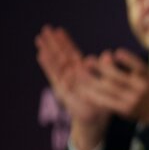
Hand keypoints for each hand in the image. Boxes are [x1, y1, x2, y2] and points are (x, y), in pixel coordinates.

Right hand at [34, 25, 109, 149]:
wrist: (95, 120)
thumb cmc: (103, 102)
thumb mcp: (107, 84)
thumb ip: (106, 69)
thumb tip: (108, 53)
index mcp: (82, 72)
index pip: (72, 53)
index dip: (65, 42)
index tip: (59, 30)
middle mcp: (71, 75)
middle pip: (61, 55)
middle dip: (54, 43)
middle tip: (46, 28)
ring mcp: (65, 82)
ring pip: (55, 63)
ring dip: (48, 51)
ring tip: (40, 39)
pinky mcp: (61, 90)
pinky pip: (54, 75)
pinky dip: (48, 65)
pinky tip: (41, 55)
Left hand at [82, 48, 148, 126]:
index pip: (139, 68)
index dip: (128, 60)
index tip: (116, 52)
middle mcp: (141, 90)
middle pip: (119, 78)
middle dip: (102, 69)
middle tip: (87, 60)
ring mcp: (132, 101)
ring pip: (108, 89)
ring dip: (91, 80)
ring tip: (79, 71)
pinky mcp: (124, 110)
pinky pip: (105, 101)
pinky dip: (93, 95)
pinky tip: (82, 88)